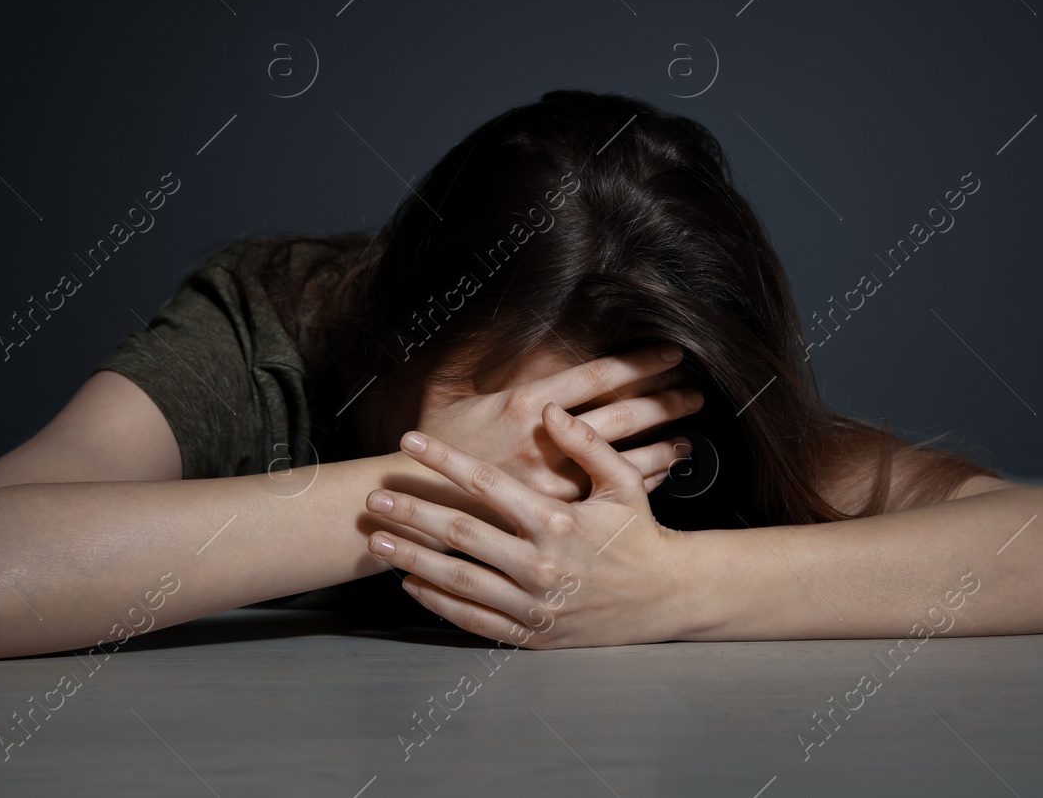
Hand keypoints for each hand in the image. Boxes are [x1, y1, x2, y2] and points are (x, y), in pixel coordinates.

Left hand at [367, 400, 693, 647]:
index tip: (412, 442)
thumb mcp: (623, 483)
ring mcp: (534, 604)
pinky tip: (411, 584)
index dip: (445, 460)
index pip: (488, 484)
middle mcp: (541, 565)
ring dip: (413, 559)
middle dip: (413, 513)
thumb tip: (551, 409)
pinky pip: (474, 618)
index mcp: (559, 522)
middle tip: (375, 497)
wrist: (667, 598)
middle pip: (461, 534)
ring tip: (378, 541)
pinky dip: (438, 602)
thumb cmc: (641, 535)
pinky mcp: (532, 633)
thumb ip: (585, 445)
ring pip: (458, 580)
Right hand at [412, 344, 702, 503]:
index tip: (671, 353)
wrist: (415, 502)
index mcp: (524, 403)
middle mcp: (545, 441)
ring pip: (624, 459)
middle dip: (664, 400)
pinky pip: (608, 496)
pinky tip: (660, 475)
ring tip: (688, 437)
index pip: (597, 375)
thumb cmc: (434, 443)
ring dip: (662, 444)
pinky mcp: (555, 513)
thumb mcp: (449, 388)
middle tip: (695, 392)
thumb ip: (477, 353)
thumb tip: (497, 317)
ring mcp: (552, 480)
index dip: (640, 362)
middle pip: (622, 414)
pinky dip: (639, 484)